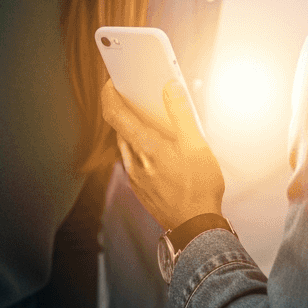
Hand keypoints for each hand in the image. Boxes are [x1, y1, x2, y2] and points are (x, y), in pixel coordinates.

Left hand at [101, 79, 224, 230]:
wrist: (196, 225)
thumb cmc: (199, 187)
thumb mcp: (197, 145)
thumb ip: (181, 113)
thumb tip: (170, 87)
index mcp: (146, 146)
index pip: (114, 114)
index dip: (108, 95)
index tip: (111, 82)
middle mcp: (134, 161)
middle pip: (119, 128)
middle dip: (124, 109)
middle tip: (136, 95)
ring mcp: (135, 176)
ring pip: (126, 145)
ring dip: (132, 129)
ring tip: (149, 120)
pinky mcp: (140, 188)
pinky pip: (133, 160)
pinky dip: (139, 147)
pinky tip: (157, 149)